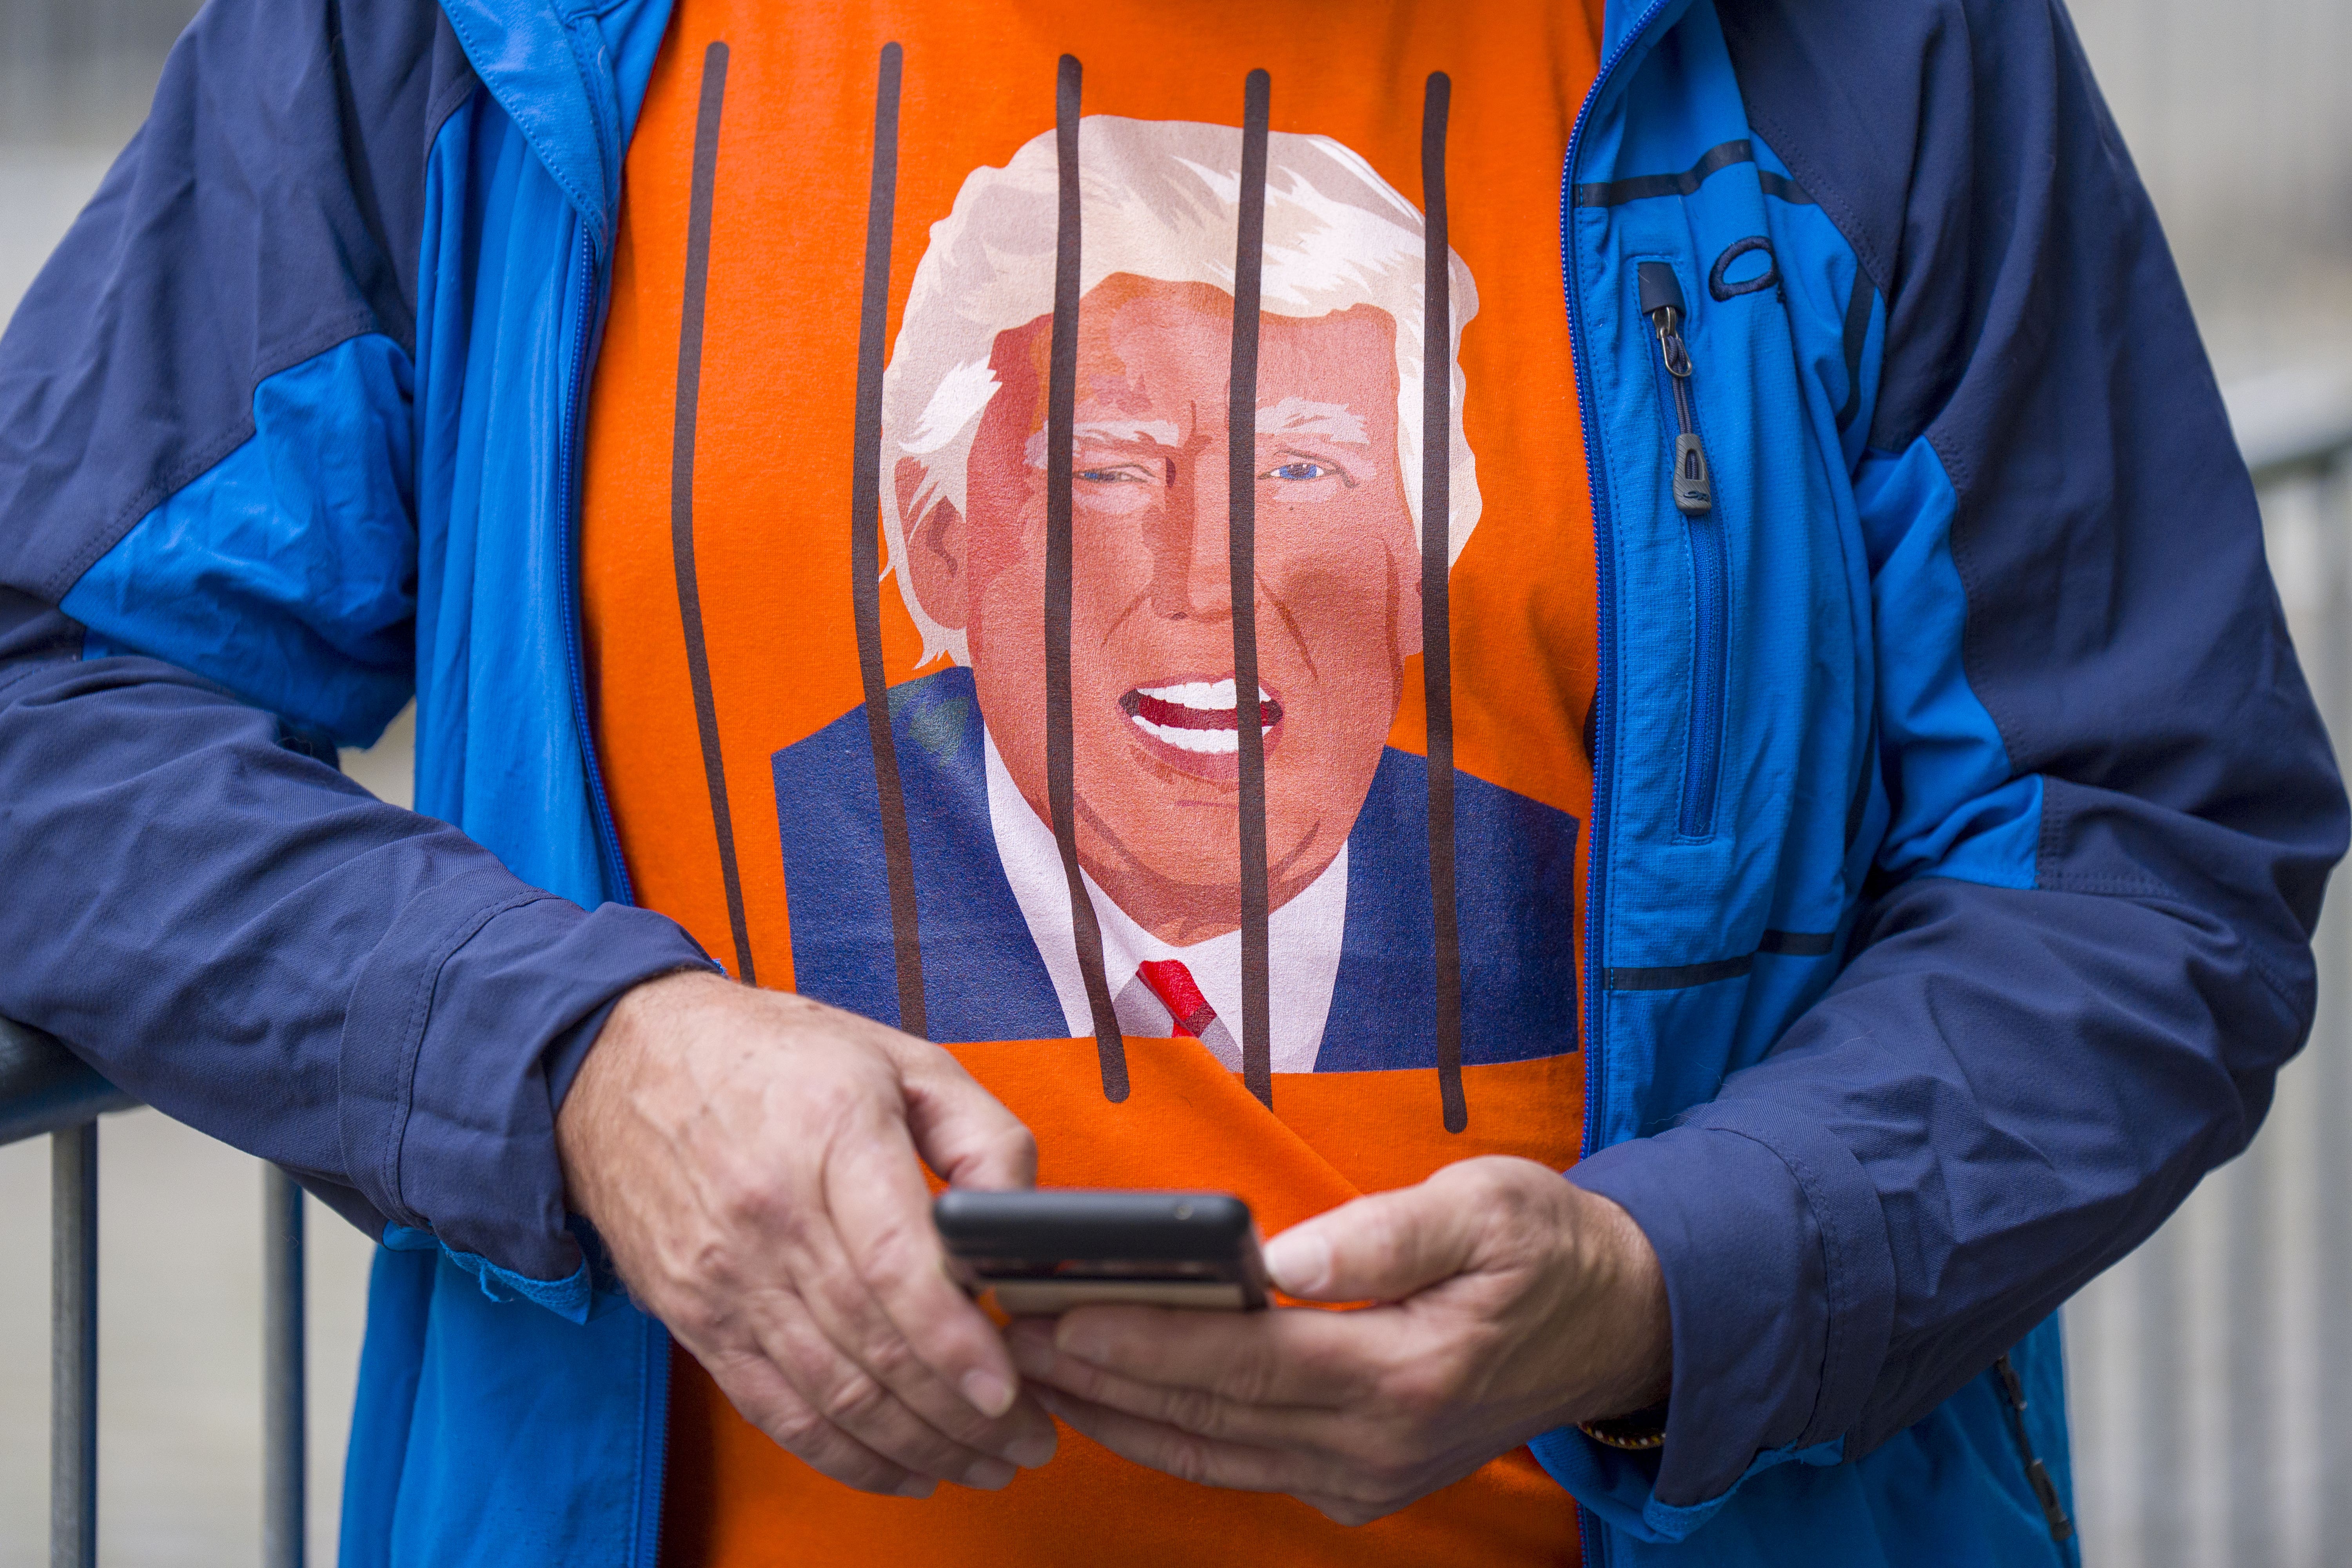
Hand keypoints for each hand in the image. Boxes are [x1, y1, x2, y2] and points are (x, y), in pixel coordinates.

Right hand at [556, 969, 1056, 1496]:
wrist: (622, 1064)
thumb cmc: (777, 1056)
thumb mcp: (901, 1058)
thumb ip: (982, 1133)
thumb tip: (1023, 1218)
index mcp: (830, 1134)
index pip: (895, 1264)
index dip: (955, 1340)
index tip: (1009, 1387)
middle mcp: (770, 1215)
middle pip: (873, 1345)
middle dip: (961, 1414)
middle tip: (1028, 1439)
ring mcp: (726, 1276)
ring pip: (831, 1394)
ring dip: (917, 1446)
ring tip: (985, 1464)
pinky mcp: (697, 1319)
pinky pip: (776, 1410)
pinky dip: (845, 1456)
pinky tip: (905, 1471)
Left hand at [1005, 1155, 1668, 1524]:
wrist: (1619, 1321)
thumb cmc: (1550, 1247)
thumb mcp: (1490, 1206)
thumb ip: (1388, 1233)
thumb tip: (1285, 1257)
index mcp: (1408, 1373)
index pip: (1246, 1362)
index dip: (1148, 1340)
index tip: (1065, 1312)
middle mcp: (1382, 1445)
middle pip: (1214, 1415)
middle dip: (1106, 1377)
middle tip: (1015, 1335)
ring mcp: (1371, 1476)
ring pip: (1217, 1454)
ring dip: (1123, 1415)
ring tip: (1040, 1369)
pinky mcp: (1363, 1481)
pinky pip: (1245, 1464)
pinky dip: (1174, 1436)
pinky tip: (1119, 1403)